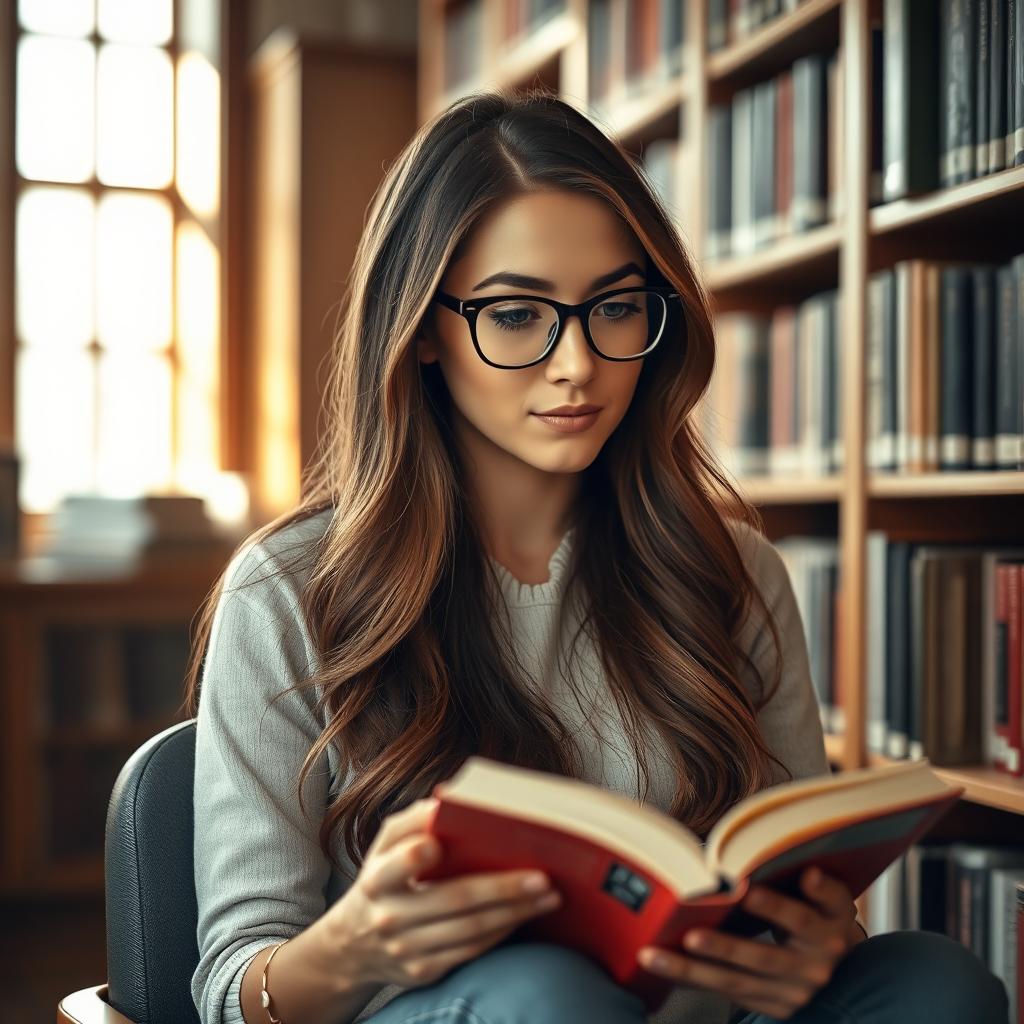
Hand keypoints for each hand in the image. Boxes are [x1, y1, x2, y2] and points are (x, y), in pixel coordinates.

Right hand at [322, 797, 562, 988]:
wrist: (353, 944)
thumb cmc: (383, 877)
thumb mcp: (384, 846)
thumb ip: (411, 821)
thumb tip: (448, 800)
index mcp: (378, 876)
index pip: (403, 861)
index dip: (421, 853)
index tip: (446, 842)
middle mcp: (389, 915)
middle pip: (454, 899)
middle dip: (502, 888)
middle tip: (543, 877)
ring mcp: (406, 947)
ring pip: (470, 930)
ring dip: (514, 913)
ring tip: (549, 896)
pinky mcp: (423, 970)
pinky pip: (470, 951)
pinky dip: (502, 932)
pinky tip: (524, 915)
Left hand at [637, 867, 859, 1020]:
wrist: (840, 961)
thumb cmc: (822, 912)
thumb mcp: (830, 895)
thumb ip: (818, 886)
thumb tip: (808, 873)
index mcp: (829, 932)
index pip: (803, 918)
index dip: (777, 907)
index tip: (748, 891)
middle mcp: (814, 968)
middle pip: (764, 958)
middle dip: (724, 947)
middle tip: (689, 936)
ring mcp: (792, 993)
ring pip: (736, 982)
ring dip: (691, 971)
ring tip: (653, 956)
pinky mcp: (773, 1007)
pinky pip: (727, 992)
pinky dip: (694, 980)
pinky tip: (664, 968)